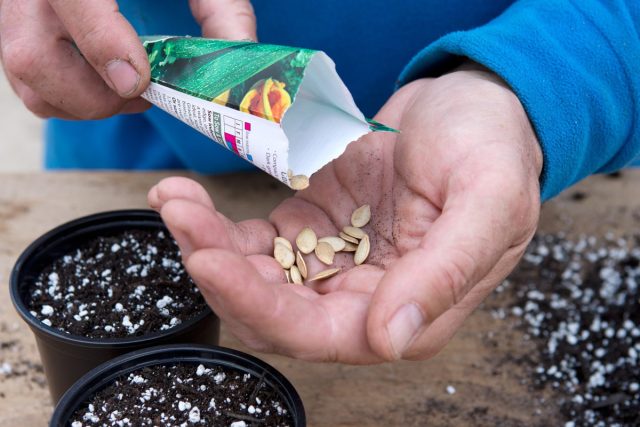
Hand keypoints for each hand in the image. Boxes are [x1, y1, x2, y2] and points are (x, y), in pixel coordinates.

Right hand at [0, 0, 255, 119]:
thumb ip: (219, 9)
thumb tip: (242, 59)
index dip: (102, 44)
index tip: (140, 81)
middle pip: (35, 57)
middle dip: (97, 94)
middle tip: (142, 91)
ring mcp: (14, 13)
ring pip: (30, 81)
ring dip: (86, 103)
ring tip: (129, 88)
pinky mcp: (16, 36)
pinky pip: (32, 89)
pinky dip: (72, 101)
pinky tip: (107, 86)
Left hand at [148, 67, 542, 363]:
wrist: (475, 104)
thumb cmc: (493, 149)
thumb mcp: (487, 202)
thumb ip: (444, 274)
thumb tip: (391, 341)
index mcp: (411, 308)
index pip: (322, 334)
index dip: (262, 308)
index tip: (209, 264)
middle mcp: (366, 297)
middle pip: (275, 311)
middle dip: (220, 273)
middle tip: (182, 217)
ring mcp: (334, 261)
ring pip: (257, 278)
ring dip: (209, 247)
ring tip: (176, 200)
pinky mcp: (313, 226)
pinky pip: (257, 242)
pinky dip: (220, 227)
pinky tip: (191, 199)